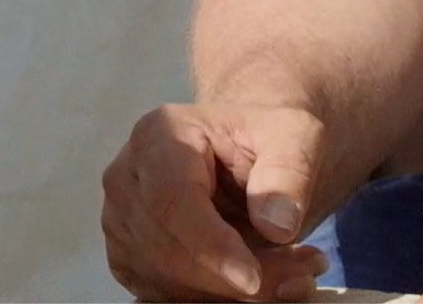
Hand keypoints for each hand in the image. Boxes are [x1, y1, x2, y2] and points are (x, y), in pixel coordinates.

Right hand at [102, 102, 330, 301]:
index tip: (253, 280)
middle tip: (302, 276)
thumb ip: (289, 172)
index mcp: (159, 135)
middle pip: (168, 249)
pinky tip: (254, 281)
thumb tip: (277, 225)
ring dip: (230, 292)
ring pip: (166, 279)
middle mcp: (126, 178)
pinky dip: (213, 299)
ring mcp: (120, 221)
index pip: (171, 198)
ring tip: (292, 273)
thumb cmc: (267, 138)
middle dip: (234, 278)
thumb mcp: (295, 137)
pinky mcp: (128, 257)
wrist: (248, 152)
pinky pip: (164, 295)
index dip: (209, 245)